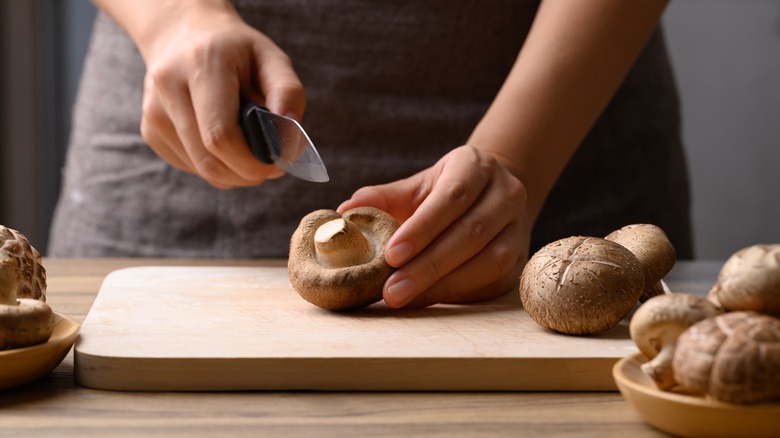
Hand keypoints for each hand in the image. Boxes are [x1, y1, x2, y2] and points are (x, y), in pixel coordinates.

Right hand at [136, 3, 303, 187]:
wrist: (183, 33)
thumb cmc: (236, 51)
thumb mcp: (271, 57)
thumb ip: (288, 94)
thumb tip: (288, 143)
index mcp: (202, 63)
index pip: (221, 135)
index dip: (252, 162)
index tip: (276, 164)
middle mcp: (169, 86)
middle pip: (209, 160)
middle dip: (246, 174)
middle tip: (269, 166)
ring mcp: (154, 111)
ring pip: (200, 169)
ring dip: (234, 173)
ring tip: (250, 149)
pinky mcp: (150, 130)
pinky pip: (191, 167)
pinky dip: (216, 166)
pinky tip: (224, 142)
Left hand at [338, 146, 531, 307]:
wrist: (492, 195)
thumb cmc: (445, 192)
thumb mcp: (417, 186)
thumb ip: (383, 197)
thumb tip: (345, 211)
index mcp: (476, 167)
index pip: (452, 197)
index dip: (422, 228)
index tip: (391, 255)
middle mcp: (506, 195)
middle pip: (471, 233)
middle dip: (429, 266)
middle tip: (391, 290)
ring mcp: (518, 228)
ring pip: (488, 261)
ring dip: (443, 285)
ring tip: (405, 299)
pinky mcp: (519, 259)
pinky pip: (492, 281)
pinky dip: (457, 294)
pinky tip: (427, 301)